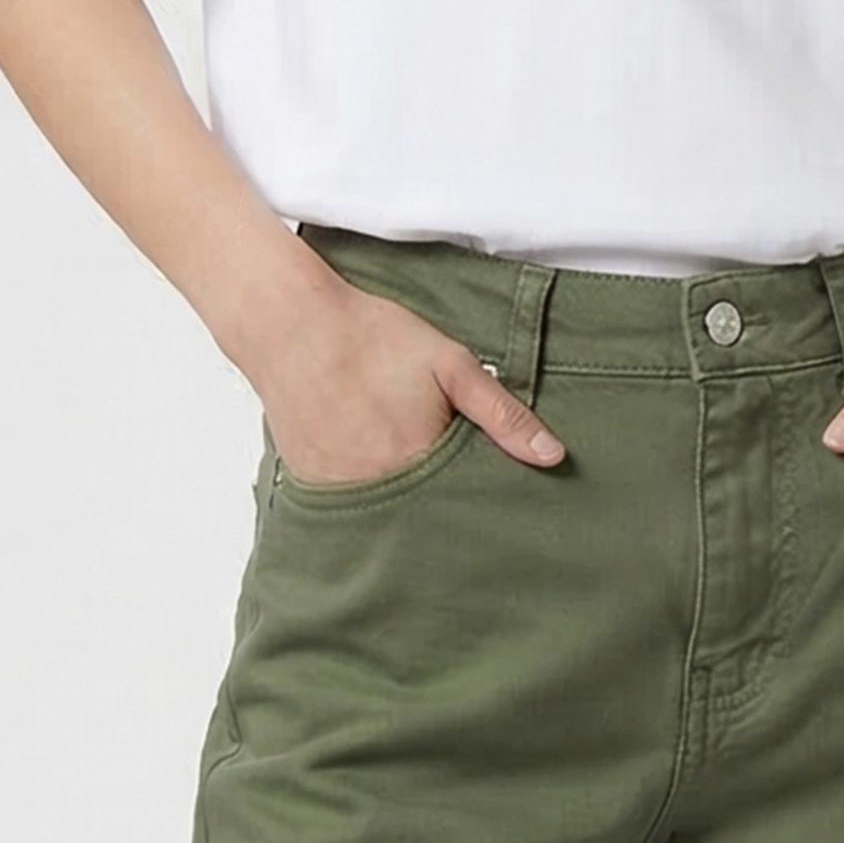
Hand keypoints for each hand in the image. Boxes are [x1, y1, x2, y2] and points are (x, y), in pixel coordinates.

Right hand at [246, 279, 565, 486]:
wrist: (291, 324)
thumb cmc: (372, 337)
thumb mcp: (450, 364)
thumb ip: (501, 413)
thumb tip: (552, 456)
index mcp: (419, 462)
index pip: (466, 506)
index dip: (483, 502)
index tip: (500, 506)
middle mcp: (378, 490)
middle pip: (426, 518)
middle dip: (446, 509)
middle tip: (453, 484)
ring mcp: (340, 491)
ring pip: (388, 516)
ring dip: (406, 504)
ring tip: (410, 472)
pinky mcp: (312, 485)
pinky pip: (350, 507)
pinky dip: (368, 493)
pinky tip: (373, 465)